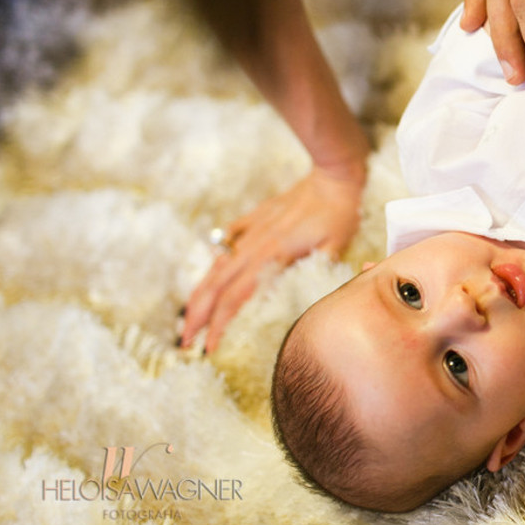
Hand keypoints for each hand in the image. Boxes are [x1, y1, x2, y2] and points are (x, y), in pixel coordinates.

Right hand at [181, 164, 363, 352]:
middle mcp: (254, 244)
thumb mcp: (335, 248)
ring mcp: (251, 230)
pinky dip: (215, 261)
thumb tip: (299, 301)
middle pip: (215, 286)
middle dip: (196, 317)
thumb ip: (313, 273)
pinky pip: (226, 243)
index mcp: (272, 255)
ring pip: (216, 267)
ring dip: (200, 295)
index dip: (219, 325)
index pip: (235, 298)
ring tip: (190, 317)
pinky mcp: (254, 220)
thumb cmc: (339, 214)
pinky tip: (211, 276)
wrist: (333, 176)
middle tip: (185, 343)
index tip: (209, 348)